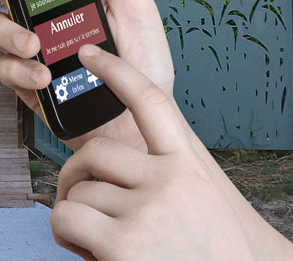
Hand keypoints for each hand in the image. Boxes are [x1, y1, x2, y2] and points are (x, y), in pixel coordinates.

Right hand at [0, 0, 172, 151]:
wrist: (144, 125)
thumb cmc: (143, 65)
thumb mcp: (135, 5)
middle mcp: (41, 16)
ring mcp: (29, 49)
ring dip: (7, 32)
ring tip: (34, 45)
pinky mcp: (24, 83)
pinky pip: (4, 70)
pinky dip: (20, 71)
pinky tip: (43, 76)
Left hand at [51, 45, 292, 260]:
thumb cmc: (226, 257)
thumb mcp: (208, 201)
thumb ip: (170, 175)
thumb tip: (117, 166)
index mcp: (191, 164)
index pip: (150, 101)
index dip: (116, 71)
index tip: (89, 53)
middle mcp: (170, 181)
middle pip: (94, 152)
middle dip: (77, 176)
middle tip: (81, 203)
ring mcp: (146, 212)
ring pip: (76, 191)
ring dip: (76, 216)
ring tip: (99, 243)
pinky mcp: (122, 245)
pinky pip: (66, 219)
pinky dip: (67, 237)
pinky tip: (90, 254)